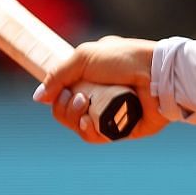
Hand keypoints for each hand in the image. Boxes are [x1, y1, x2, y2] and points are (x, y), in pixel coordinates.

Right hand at [33, 37, 168, 143]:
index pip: (63, 94)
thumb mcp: (85, 57)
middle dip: (64, 109)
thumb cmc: (125, 59)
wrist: (156, 73)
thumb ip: (57, 75)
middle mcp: (100, 96)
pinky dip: (87, 131)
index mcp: (92, 77)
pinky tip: (88, 121)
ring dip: (74, 118)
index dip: (57, 97)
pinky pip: (95, 137)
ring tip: (84, 104)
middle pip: (67, 114)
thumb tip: (39, 98)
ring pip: (79, 127)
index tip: (59, 91)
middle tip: (77, 97)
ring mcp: (111, 113)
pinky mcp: (122, 129)